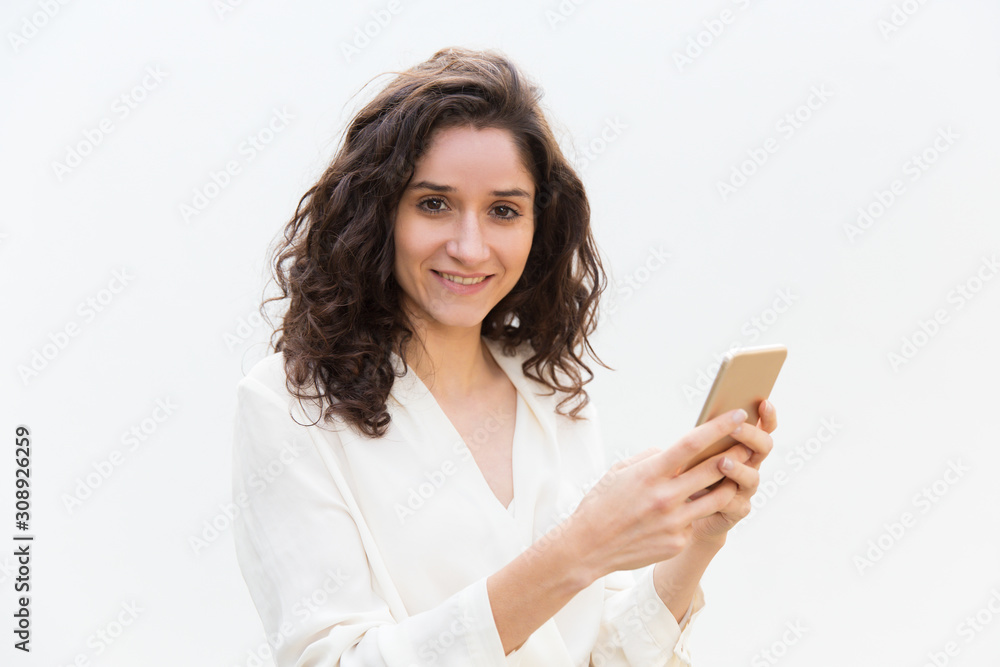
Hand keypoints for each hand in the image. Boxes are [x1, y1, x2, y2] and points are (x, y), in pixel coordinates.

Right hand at [561, 408, 750, 580]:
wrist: (588, 547)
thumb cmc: (602, 504)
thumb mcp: (620, 471)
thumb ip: (651, 458)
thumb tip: (673, 451)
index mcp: (650, 473)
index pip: (692, 444)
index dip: (719, 427)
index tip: (737, 415)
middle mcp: (666, 496)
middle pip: (714, 469)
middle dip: (736, 454)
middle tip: (748, 444)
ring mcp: (674, 522)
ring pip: (717, 498)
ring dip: (728, 484)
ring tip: (731, 477)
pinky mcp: (678, 542)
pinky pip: (696, 522)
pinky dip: (696, 513)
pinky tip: (686, 512)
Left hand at [690, 399, 777, 542]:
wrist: (688, 509)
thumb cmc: (691, 471)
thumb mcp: (695, 449)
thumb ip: (704, 435)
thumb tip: (704, 417)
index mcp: (744, 445)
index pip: (763, 427)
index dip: (768, 416)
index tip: (764, 402)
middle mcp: (751, 464)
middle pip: (763, 447)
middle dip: (750, 435)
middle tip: (734, 428)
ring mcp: (746, 487)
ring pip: (752, 476)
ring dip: (737, 468)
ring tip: (721, 462)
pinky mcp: (738, 509)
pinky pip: (736, 503)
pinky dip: (723, 497)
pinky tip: (708, 492)